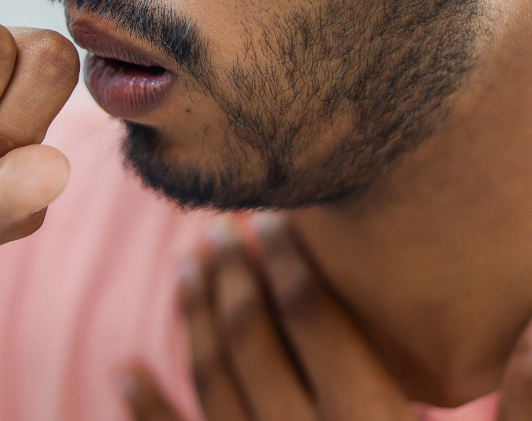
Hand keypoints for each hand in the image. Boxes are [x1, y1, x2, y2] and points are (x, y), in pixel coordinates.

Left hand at [124, 215, 531, 420]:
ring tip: (185, 265)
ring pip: (214, 383)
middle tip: (219, 226)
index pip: (317, 325)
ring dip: (193, 320)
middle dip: (234, 278)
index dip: (293, 265)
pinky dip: (149, 411)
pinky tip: (126, 371)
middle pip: (254, 344)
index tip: (276, 217)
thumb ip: (525, 411)